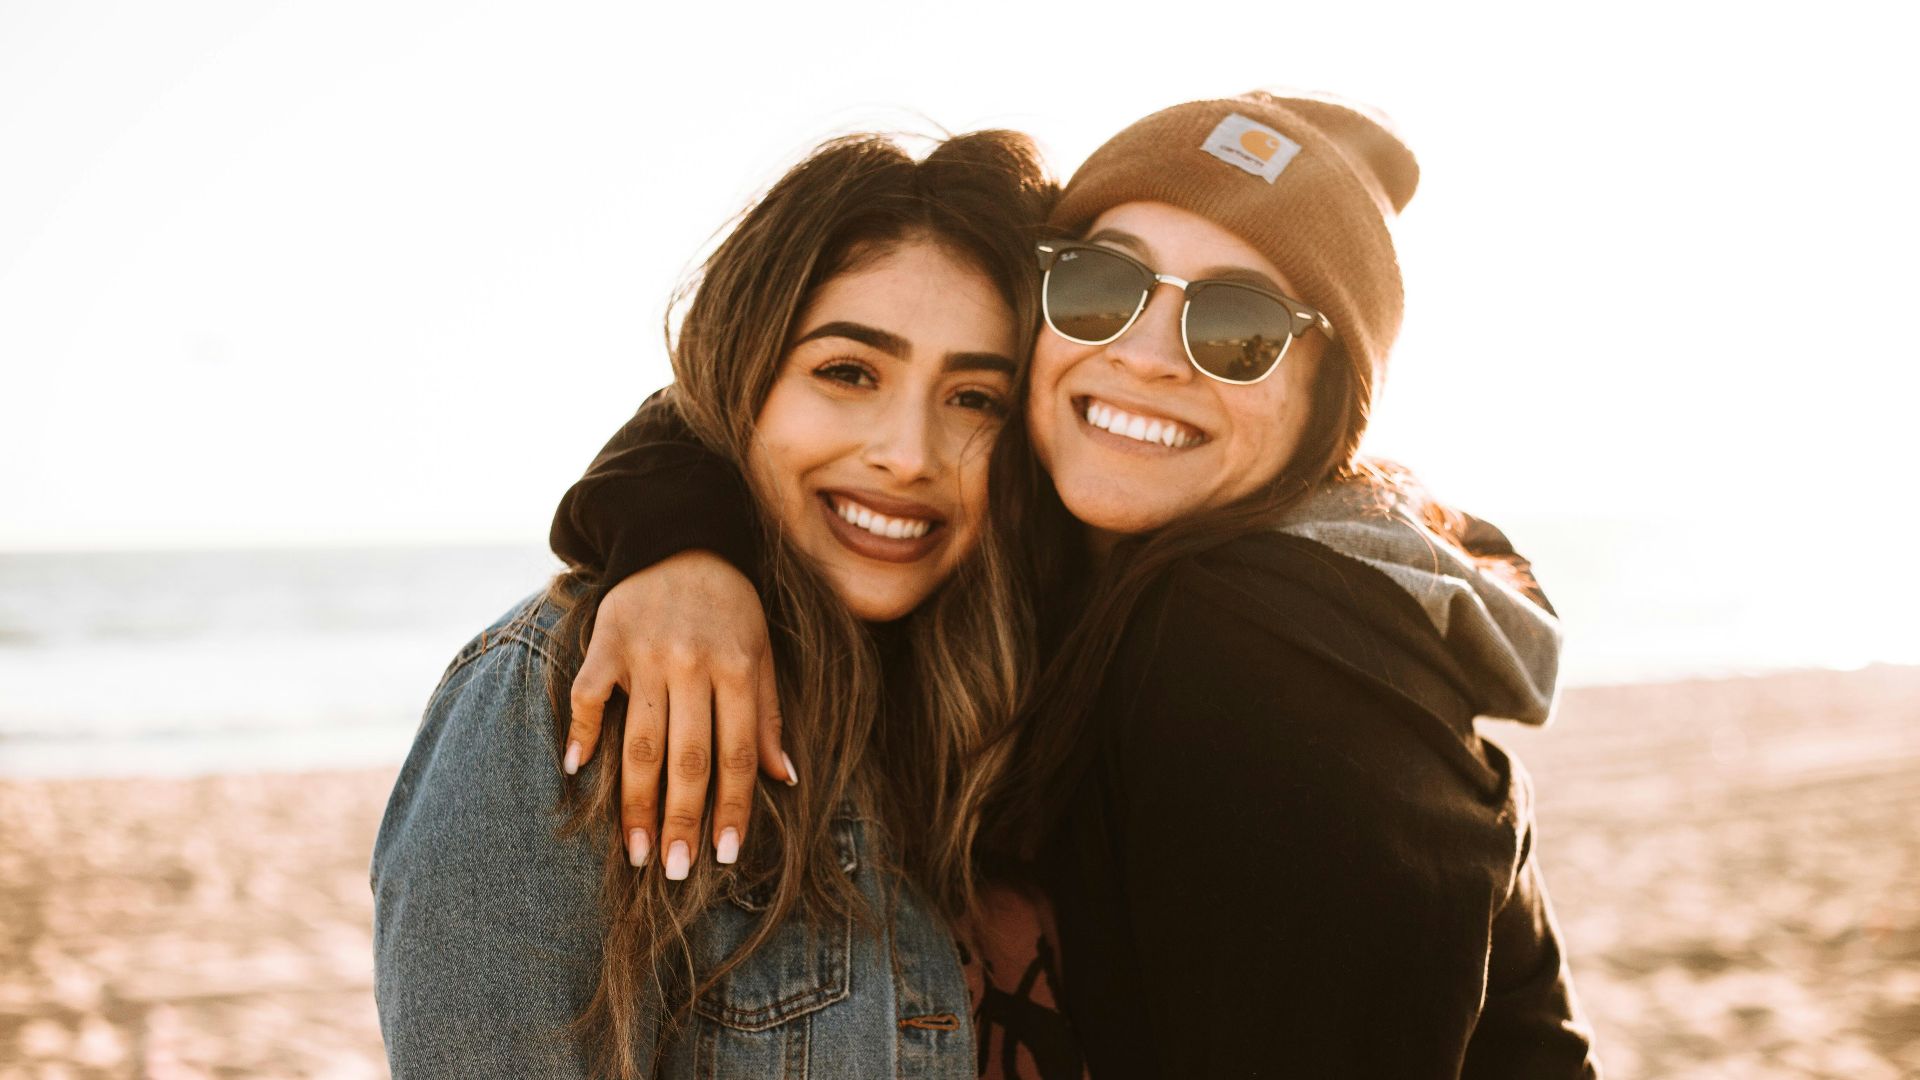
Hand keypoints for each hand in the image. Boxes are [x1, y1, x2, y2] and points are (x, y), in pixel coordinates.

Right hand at [564, 551, 795, 879]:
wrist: (679, 538)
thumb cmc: (728, 605)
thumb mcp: (761, 651)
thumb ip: (768, 714)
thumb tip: (784, 779)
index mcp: (736, 668)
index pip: (736, 754)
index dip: (732, 808)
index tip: (725, 855)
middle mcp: (691, 665)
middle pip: (687, 758)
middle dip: (682, 820)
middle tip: (675, 871)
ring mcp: (644, 654)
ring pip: (638, 741)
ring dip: (635, 801)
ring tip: (635, 851)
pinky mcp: (605, 642)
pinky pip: (587, 695)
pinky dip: (580, 732)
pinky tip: (577, 772)